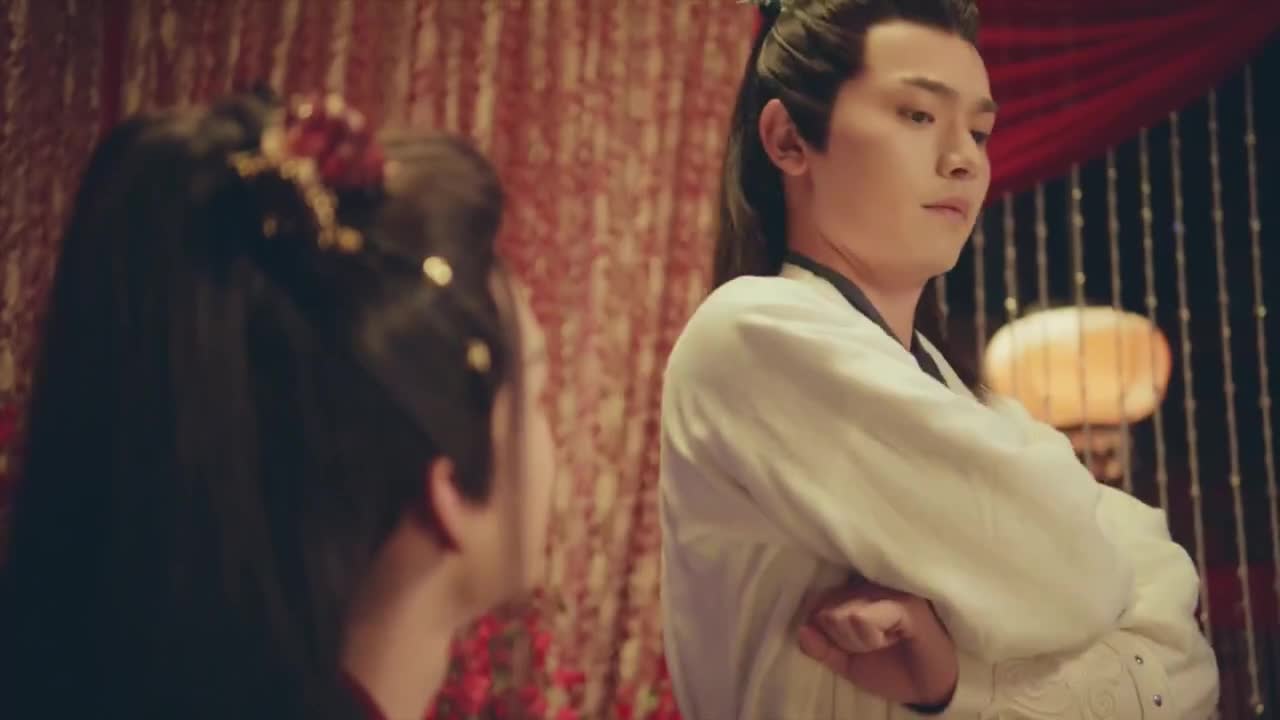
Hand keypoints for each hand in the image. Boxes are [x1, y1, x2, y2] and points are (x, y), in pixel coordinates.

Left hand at [796, 578, 957, 705]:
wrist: (927, 687)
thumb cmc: (890, 667)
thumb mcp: (846, 662)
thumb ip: (821, 649)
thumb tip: (801, 631)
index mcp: (851, 593)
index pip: (816, 604)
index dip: (827, 632)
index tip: (852, 644)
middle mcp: (867, 583)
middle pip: (826, 610)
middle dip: (842, 639)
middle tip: (872, 644)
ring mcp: (887, 588)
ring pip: (841, 614)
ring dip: (859, 641)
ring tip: (885, 641)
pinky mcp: (904, 602)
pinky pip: (863, 618)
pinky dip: (871, 637)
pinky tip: (893, 639)